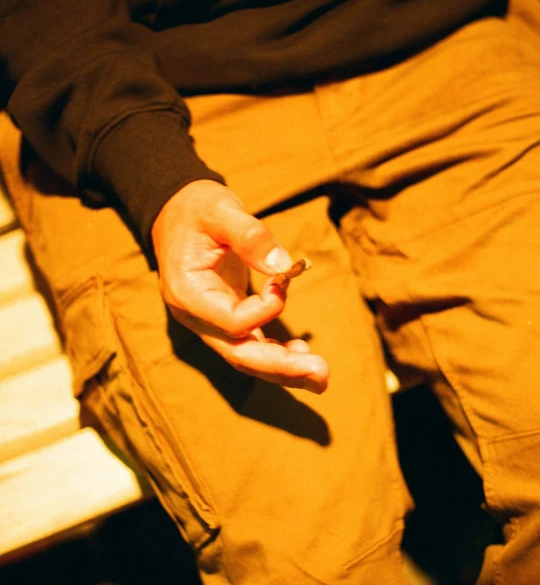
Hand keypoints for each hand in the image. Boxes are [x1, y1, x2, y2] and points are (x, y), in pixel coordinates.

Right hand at [151, 180, 328, 392]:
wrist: (178, 210)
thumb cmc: (198, 208)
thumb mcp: (221, 210)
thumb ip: (250, 236)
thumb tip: (284, 266)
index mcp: (187, 291)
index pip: (229, 321)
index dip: (263, 310)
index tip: (282, 282)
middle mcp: (195, 315)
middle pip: (238, 353)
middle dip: (281, 366)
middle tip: (322, 371)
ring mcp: (209, 321)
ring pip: (247, 357)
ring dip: (284, 370)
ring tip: (321, 376)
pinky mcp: (226, 318)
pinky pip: (252, 345)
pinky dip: (278, 354)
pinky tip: (304, 353)